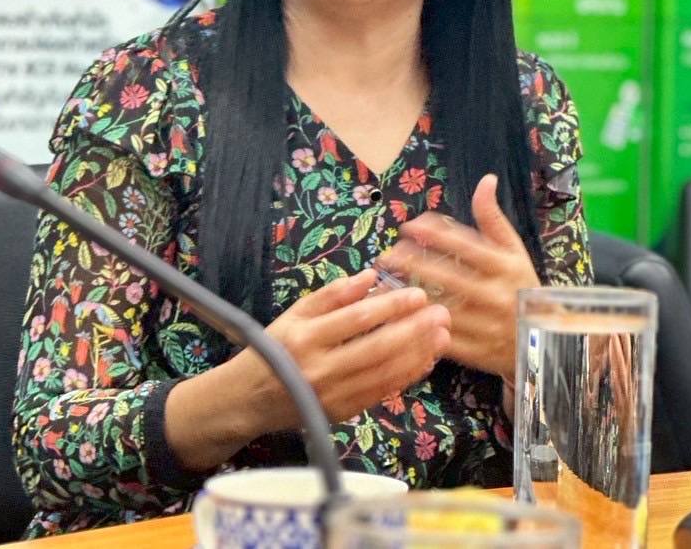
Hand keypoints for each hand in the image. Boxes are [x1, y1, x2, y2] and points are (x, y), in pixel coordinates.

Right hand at [230, 269, 451, 433]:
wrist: (249, 399)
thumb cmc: (275, 348)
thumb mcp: (296, 313)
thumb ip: (332, 294)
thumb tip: (370, 276)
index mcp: (306, 337)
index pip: (357, 319)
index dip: (390, 306)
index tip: (418, 294)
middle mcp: (320, 369)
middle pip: (376, 348)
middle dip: (413, 331)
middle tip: (442, 314)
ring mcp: (331, 395)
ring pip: (383, 374)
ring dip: (417, 355)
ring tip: (442, 336)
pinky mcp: (341, 414)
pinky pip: (379, 394)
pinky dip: (405, 378)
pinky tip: (424, 361)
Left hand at [380, 173, 538, 384]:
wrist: (543, 338)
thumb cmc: (520, 285)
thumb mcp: (513, 250)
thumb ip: (493, 218)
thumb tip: (486, 179)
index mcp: (504, 268)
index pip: (466, 246)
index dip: (435, 234)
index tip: (409, 226)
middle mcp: (496, 296)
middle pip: (448, 278)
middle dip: (415, 264)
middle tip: (388, 255)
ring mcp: (486, 327)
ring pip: (442, 309)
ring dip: (413, 296)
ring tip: (387, 282)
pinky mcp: (476, 353)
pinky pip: (443, 338)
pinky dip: (420, 326)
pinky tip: (400, 315)